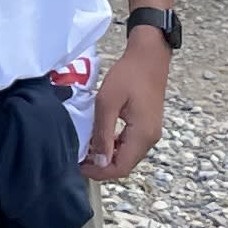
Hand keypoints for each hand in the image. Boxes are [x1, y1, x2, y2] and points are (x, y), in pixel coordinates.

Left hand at [82, 37, 169, 180]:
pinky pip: (129, 144)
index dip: (98, 171)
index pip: (121, 168)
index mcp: (142, 135)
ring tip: (85, 147)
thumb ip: (103, 133)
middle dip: (100, 165)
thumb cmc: (128, 75)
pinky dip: (113, 145)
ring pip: (126, 155)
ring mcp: (150, 133)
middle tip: (78, 156)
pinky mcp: (147, 126)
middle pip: (124, 165)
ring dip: (106, 155)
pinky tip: (98, 136)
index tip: (78, 165)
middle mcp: (150, 139)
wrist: (149, 56)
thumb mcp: (107, 102)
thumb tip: (99, 161)